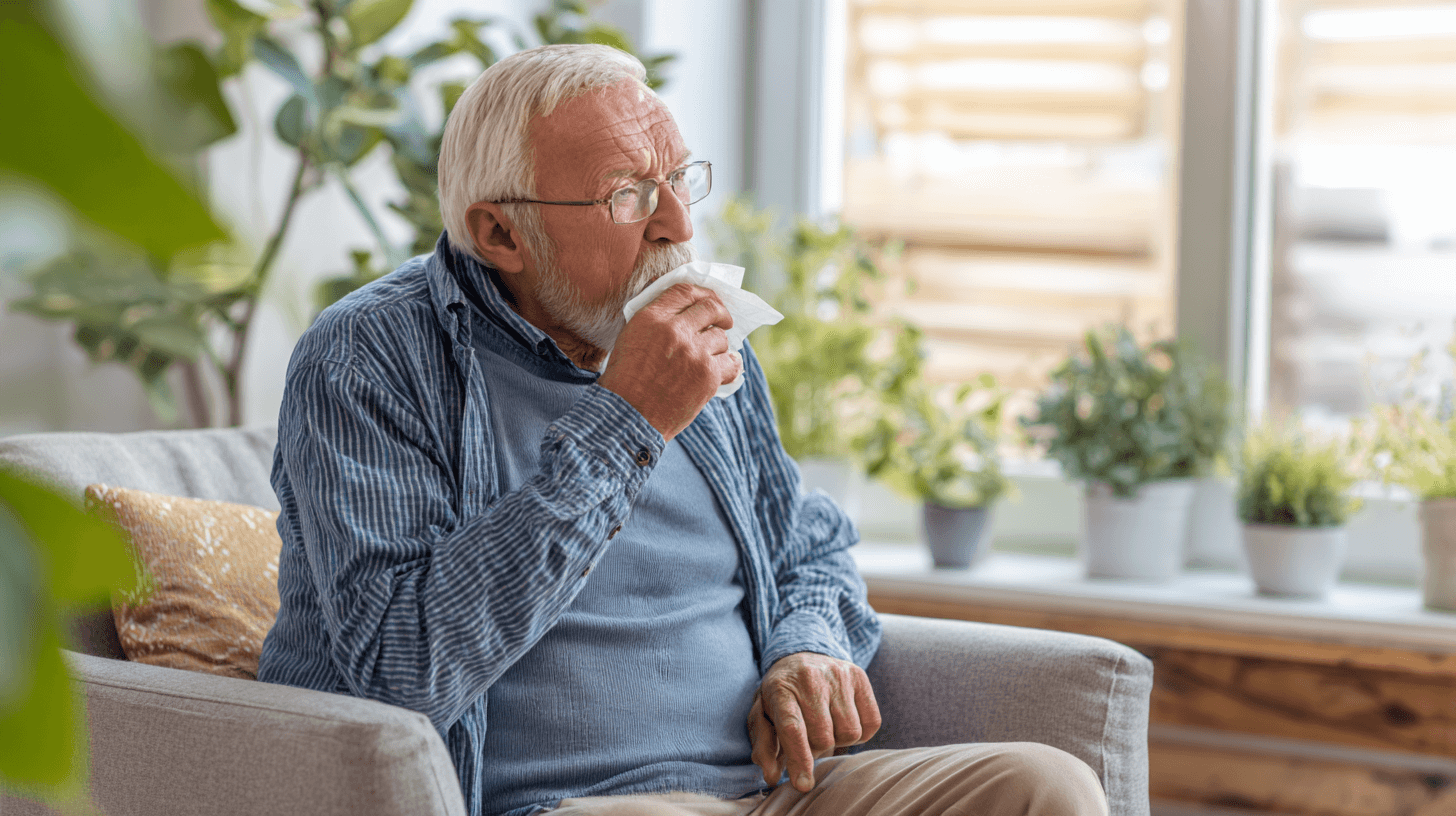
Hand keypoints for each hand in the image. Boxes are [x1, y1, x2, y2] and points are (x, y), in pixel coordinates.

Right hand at [598, 283, 740, 441]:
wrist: (628, 415)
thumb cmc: (626, 379)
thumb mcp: (631, 338)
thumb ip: (656, 320)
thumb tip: (686, 311)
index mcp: (651, 318)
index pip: (684, 290)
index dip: (702, 293)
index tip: (709, 301)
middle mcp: (675, 330)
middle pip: (710, 308)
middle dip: (721, 313)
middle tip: (724, 321)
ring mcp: (694, 352)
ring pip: (721, 337)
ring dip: (718, 346)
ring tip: (707, 357)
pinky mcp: (708, 376)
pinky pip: (731, 362)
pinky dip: (730, 364)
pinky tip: (726, 367)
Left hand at [747, 652, 880, 792]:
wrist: (801, 654)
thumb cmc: (781, 694)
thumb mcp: (762, 716)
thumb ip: (764, 746)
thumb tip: (771, 776)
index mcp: (780, 689)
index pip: (793, 729)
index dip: (799, 760)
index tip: (803, 785)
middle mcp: (810, 679)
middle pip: (824, 737)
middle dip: (816, 750)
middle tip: (808, 741)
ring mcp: (838, 675)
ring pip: (850, 732)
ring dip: (838, 740)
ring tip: (826, 727)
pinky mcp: (859, 676)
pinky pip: (871, 723)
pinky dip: (860, 732)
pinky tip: (842, 721)